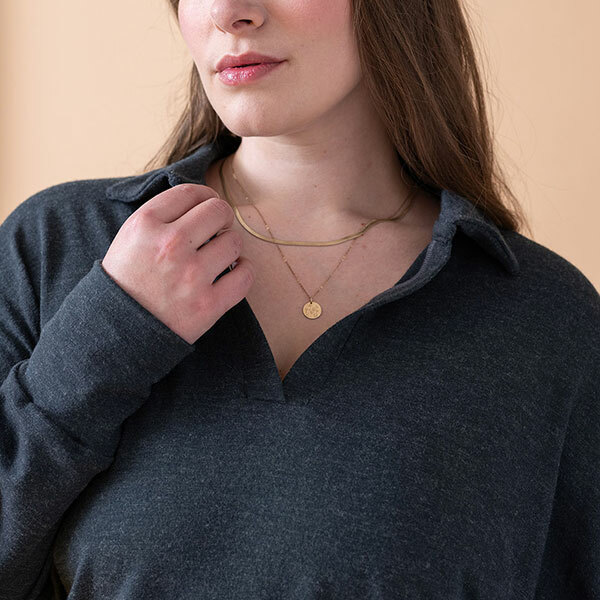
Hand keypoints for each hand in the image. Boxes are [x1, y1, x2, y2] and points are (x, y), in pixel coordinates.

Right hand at [101, 183, 254, 344]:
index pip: (190, 193)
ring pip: (234, 241)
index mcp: (145, 225)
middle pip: (218, 210)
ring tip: (220, 255)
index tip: (209, 203)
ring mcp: (192, 275)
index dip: (206, 195)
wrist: (116, 334)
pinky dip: (244, 271)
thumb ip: (161, 218)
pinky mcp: (209, 304)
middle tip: (218, 229)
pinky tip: (233, 272)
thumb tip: (202, 202)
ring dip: (231, 245)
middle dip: (222, 217)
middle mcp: (170, 245)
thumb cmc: (125, 284)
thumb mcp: (128, 240)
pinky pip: (245, 275)